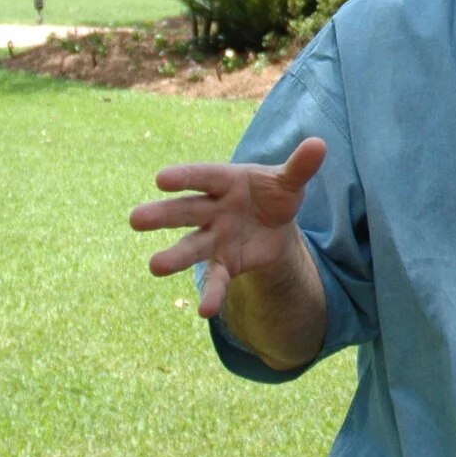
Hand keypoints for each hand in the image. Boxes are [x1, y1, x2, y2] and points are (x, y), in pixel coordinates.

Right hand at [131, 140, 326, 319]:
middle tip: (135, 220)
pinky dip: (211, 294)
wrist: (274, 223)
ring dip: (174, 257)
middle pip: (185, 211)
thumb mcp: (289, 181)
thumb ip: (300, 167)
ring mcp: (214, 237)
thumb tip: (320, 145)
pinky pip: (216, 279)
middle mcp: (212, 209)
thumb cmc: (273, 193)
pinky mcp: (224, 263)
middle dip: (162, 215)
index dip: (184, 177)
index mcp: (226, 181)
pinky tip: (205, 311)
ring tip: (154, 266)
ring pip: (191, 246)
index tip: (161, 179)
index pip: (203, 177)